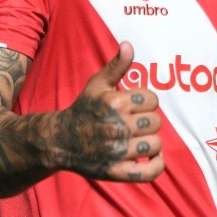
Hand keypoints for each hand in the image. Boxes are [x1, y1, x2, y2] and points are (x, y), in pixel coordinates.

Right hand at [54, 41, 163, 181]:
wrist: (60, 140)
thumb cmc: (83, 109)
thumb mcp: (97, 84)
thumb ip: (116, 65)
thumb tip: (129, 45)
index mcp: (114, 103)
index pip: (153, 100)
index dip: (147, 102)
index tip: (136, 105)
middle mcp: (116, 127)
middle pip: (156, 122)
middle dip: (148, 121)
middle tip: (135, 123)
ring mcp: (116, 151)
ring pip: (155, 144)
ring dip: (151, 142)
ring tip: (139, 139)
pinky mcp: (116, 172)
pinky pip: (149, 172)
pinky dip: (156, 165)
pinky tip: (152, 157)